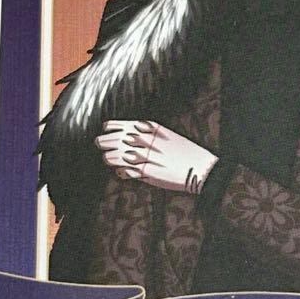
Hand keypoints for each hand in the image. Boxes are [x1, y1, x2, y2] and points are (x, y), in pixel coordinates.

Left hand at [95, 120, 218, 194]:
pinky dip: (120, 172)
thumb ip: (145, 132)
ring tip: (109, 160)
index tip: (106, 131)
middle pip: (111, 140)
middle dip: (103, 143)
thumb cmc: (183, 150)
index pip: (116, 125)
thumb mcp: (164, 133)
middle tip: (100, 145)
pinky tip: (121, 172)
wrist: (198, 166)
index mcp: (146, 127)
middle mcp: (141, 140)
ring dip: (109, 158)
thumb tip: (129, 134)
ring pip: (113, 157)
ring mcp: (141, 156)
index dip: (108, 129)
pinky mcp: (143, 173)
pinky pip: (123, 172)